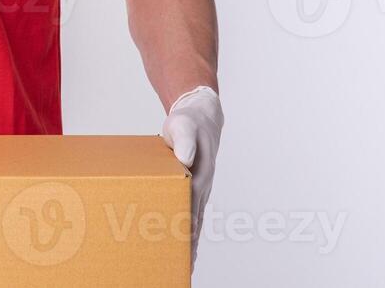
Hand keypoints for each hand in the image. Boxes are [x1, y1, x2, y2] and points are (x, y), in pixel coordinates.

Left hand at [160, 85, 222, 264]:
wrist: (200, 116)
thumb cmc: (189, 122)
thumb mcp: (183, 126)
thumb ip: (183, 141)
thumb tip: (184, 159)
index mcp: (199, 176)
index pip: (191, 208)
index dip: (187, 229)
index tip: (184, 249)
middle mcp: (202, 187)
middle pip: (194, 222)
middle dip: (189, 245)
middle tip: (182, 269)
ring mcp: (200, 189)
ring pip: (195, 221)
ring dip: (189, 242)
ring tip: (183, 266)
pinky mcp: (194, 188)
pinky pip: (192, 213)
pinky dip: (189, 230)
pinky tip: (182, 242)